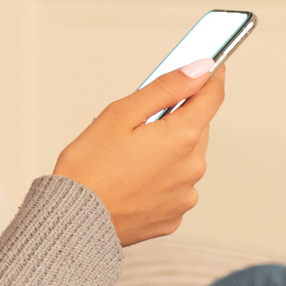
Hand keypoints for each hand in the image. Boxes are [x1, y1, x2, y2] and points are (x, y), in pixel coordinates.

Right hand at [51, 60, 225, 245]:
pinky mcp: (174, 216)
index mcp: (182, 138)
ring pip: (184, 158)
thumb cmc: (89, 167)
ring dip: (165, 150)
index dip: (211, 76)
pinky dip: (158, 178)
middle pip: (195, 127)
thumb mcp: (121, 114)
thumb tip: (199, 69)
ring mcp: (185, 195)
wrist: (74, 221)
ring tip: (124, 156)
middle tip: (135, 121)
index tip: (209, 63)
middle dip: (173, 118)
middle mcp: (193, 168)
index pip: (211, 97)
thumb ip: (165, 89)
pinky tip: (129, 180)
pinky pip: (174, 186)